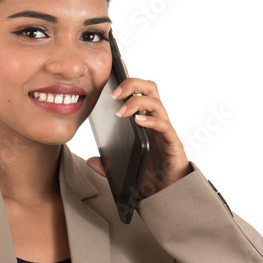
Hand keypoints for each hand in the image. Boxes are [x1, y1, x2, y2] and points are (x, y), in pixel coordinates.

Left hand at [86, 59, 192, 198]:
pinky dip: (151, 120)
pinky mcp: (173, 143)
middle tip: (112, 94)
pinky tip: (139, 121)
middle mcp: (156, 121)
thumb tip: (90, 161)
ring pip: (156, 102)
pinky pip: (164, 126)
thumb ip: (106, 165)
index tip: (115, 65)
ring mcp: (165, 131)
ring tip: (121, 111)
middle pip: (149, 88)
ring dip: (137, 102)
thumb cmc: (149, 179)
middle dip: (131, 84)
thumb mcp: (121, 170)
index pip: (137, 92)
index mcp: (143, 122)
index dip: (128, 77)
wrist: (167, 197)